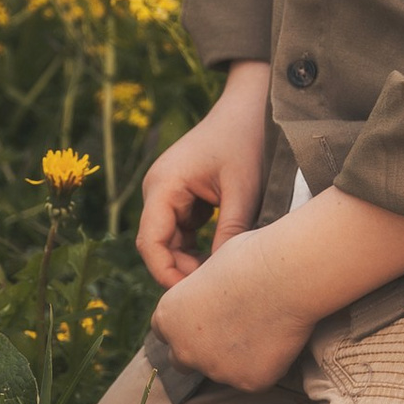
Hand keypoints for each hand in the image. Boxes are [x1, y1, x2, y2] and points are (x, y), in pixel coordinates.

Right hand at [138, 62, 274, 284]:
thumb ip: (230, 232)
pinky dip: (198, 249)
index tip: (194, 296)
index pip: (150, 243)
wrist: (252, 107)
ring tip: (222, 279)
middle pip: (157, 246)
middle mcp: (157, 190)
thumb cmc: (248, 141)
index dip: (166, 274)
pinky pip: (183, 232)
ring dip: (191, 262)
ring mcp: (168, 193)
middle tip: (216, 293)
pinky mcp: (183, 197)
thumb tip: (221, 277)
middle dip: (181, 272)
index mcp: (163, 185)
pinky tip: (223, 260)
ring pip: (170, 242)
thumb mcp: (243, 190)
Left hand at [150, 212, 317, 392]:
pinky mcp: (248, 382)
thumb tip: (206, 304)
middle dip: (201, 350)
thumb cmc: (251, 259)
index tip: (207, 318)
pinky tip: (279, 339)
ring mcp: (215, 369)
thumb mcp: (209, 269)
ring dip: (235, 358)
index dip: (187, 325)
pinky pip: (254, 377)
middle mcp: (184, 349)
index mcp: (168, 317)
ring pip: (221, 370)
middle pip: (183, 360)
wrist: (287, 275)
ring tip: (263, 328)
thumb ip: (197, 296)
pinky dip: (265, 364)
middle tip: (230, 331)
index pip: (166, 333)